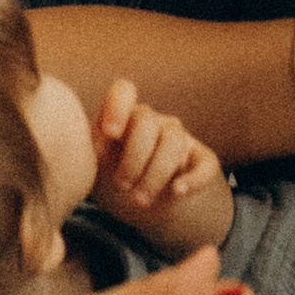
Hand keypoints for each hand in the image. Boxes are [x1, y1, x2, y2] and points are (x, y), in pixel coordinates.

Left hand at [93, 78, 233, 247]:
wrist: (143, 203)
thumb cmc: (110, 178)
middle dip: (133, 157)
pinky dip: (193, 179)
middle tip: (122, 185)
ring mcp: (179, 140)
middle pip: (147, 121)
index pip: (124, 91)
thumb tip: (90, 147)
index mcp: (122, 117)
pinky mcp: (201, 162)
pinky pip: (205, 164)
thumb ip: (89, 152)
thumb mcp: (94, 166)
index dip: (118, 106)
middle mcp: (152, 122)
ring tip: (140, 199)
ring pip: (173, 141)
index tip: (111, 134)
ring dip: (155, 174)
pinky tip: (178, 191)